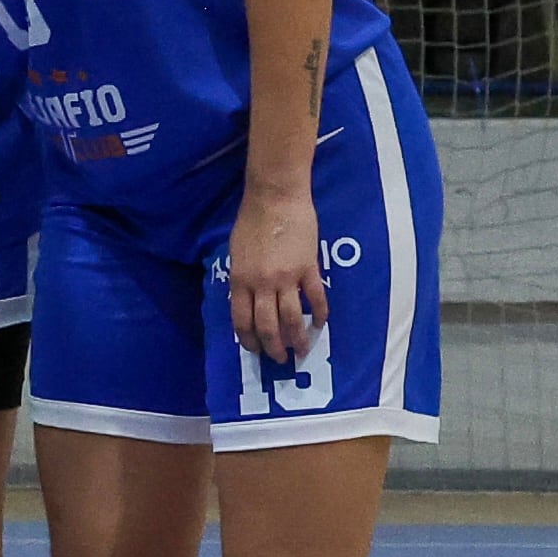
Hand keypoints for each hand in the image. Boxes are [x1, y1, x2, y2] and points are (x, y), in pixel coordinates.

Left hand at [227, 182, 326, 372]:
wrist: (275, 197)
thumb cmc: (252, 220)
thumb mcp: (236, 252)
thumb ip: (242, 277)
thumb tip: (247, 298)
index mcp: (240, 280)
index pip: (242, 321)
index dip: (249, 340)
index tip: (255, 351)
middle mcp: (261, 284)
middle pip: (267, 326)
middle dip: (273, 347)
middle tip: (280, 359)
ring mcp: (286, 278)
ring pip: (292, 319)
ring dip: (298, 339)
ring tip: (302, 350)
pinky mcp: (309, 269)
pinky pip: (316, 298)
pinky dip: (319, 314)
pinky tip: (321, 323)